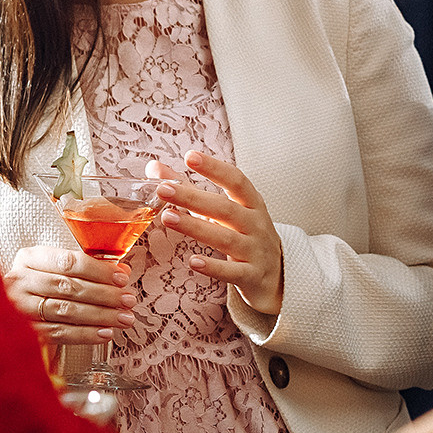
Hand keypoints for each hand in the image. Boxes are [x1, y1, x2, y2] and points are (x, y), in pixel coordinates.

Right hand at [4, 244, 136, 345]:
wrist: (4, 311)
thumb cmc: (39, 284)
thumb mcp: (56, 268)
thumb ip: (88, 268)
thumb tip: (121, 273)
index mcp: (29, 258)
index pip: (68, 261)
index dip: (99, 270)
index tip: (121, 278)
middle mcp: (20, 281)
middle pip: (69, 287)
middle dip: (104, 295)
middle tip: (127, 300)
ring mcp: (19, 308)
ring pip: (66, 311)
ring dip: (100, 316)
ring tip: (123, 318)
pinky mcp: (25, 332)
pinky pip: (60, 333)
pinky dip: (85, 334)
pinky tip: (104, 333)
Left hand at [151, 151, 284, 317]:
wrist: (277, 274)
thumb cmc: (244, 234)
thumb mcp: (224, 210)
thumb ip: (190, 189)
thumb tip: (155, 168)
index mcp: (251, 203)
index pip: (235, 180)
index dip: (214, 168)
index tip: (190, 156)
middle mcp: (255, 224)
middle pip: (224, 208)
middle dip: (193, 198)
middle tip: (163, 189)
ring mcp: (255, 250)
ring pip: (225, 238)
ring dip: (196, 227)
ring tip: (168, 218)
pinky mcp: (251, 276)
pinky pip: (232, 272)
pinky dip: (213, 267)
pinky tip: (193, 262)